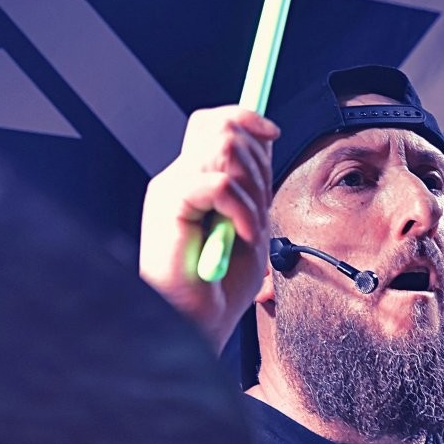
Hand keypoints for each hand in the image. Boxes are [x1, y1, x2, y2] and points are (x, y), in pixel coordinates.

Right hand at [140, 106, 277, 349]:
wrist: (197, 325)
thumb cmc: (221, 285)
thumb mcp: (252, 223)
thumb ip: (254, 182)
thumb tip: (264, 135)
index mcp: (194, 179)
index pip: (214, 122)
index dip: (247, 118)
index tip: (274, 133)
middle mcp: (178, 177)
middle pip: (222, 126)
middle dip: (260, 164)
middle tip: (261, 210)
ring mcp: (171, 189)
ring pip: (225, 146)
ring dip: (253, 188)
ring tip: (250, 226)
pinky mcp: (169, 206)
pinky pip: (219, 184)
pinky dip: (243, 209)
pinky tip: (242, 236)